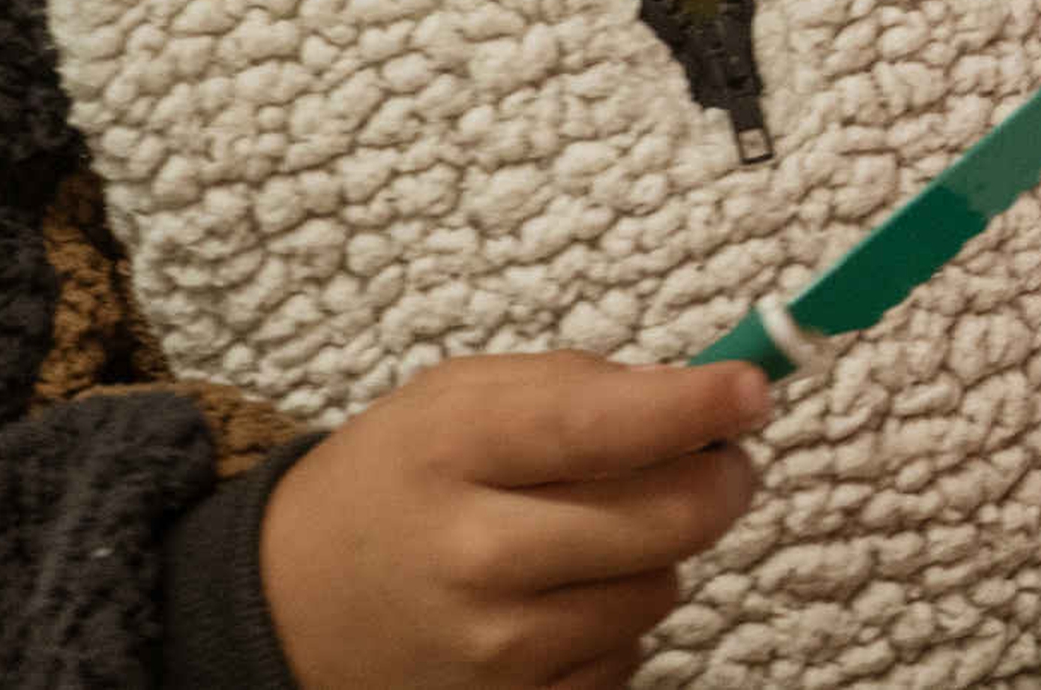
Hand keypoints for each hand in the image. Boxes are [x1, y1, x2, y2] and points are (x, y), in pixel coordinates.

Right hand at [258, 354, 772, 689]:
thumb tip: (706, 394)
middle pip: (667, 518)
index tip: (754, 389)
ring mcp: (493, 648)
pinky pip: (629, 656)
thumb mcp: (459, 398)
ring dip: (659, 555)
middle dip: (720, 480)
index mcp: (456, 450)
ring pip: (661, 588)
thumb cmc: (394, 483)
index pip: (603, 425)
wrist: (286, 606)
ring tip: (596, 536)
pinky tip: (561, 601)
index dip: (696, 406)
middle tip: (720, 459)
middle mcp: (474, 553)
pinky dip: (618, 622)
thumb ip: (578, 384)